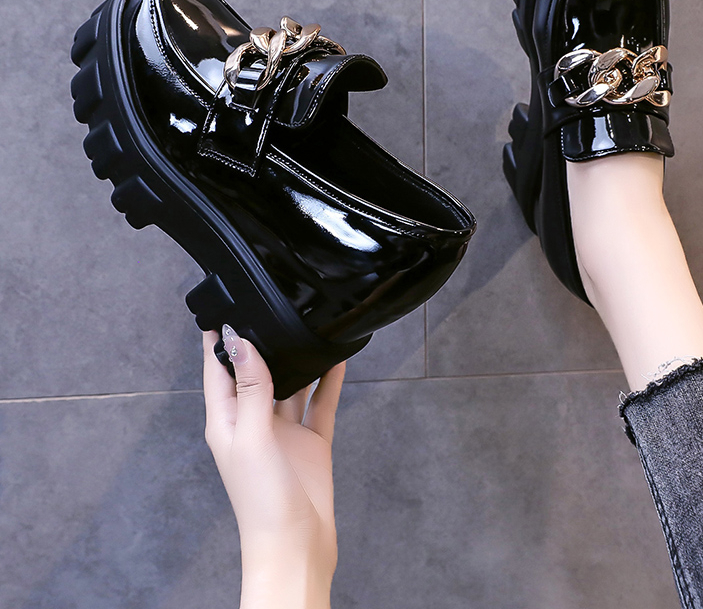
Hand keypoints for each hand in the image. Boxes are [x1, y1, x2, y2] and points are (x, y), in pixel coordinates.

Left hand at [202, 327, 345, 608]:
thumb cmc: (261, 501)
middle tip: (270, 307)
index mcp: (227, 421)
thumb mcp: (251, 437)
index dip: (217, 342)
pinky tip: (335, 362)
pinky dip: (327, 383)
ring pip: (290, 385)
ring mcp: (283, 433)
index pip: (217, 372)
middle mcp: (254, 422)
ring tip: (304, 327)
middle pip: (254, 373)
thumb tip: (240, 342)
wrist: (296, 546)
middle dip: (261, 344)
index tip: (221, 310)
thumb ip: (250, 388)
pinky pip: (319, 404)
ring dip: (297, 361)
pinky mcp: (310, 443)